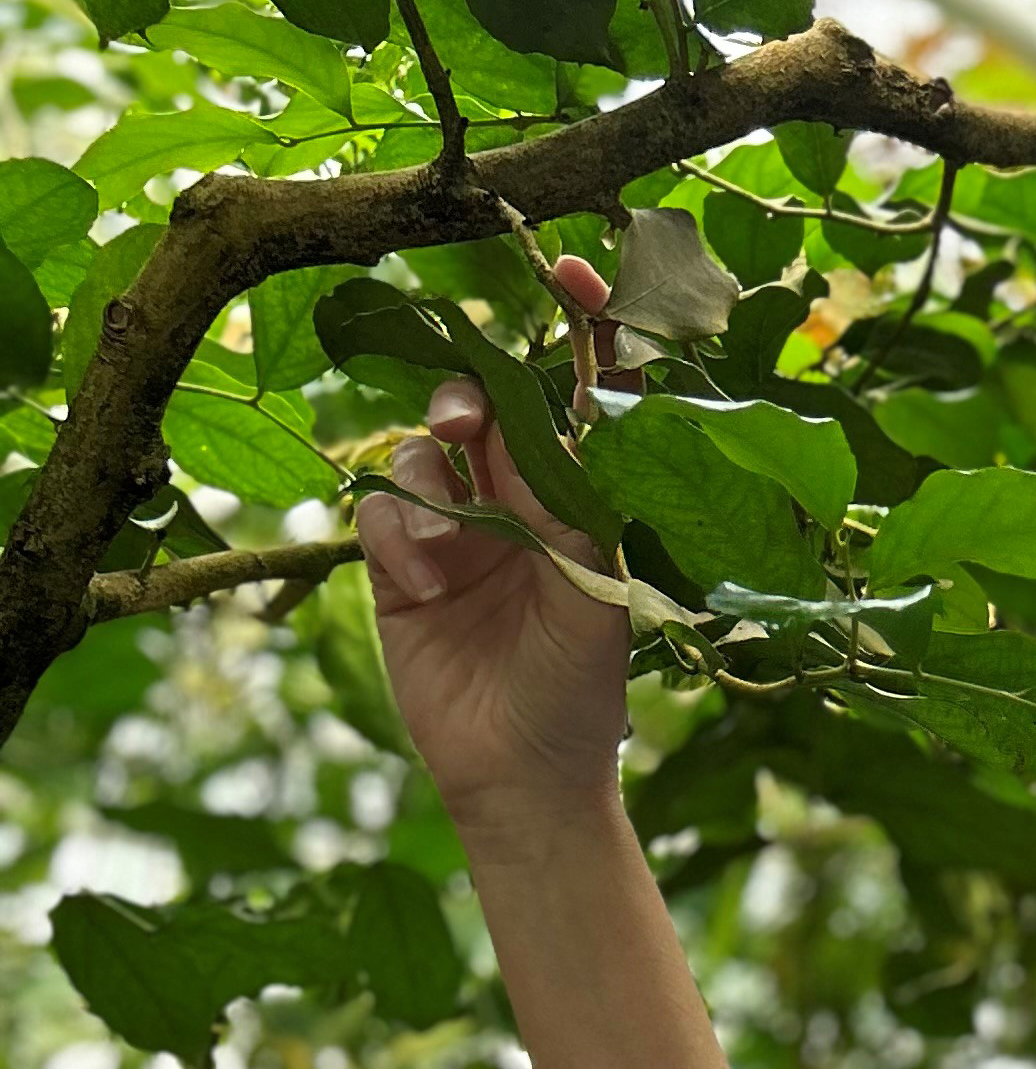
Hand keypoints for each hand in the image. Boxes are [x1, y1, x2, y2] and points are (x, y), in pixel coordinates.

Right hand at [356, 254, 629, 831]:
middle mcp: (516, 499)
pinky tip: (424, 584)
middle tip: (469, 423)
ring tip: (452, 548)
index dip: (578, 325)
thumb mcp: (595, 590)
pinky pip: (380, 510)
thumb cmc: (582, 687)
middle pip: (484, 403)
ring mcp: (454, 528)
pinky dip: (397, 535)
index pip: (578, 391)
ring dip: (431, 482)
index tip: (568, 267)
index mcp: (580, 497)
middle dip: (471, 396)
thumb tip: (552, 416)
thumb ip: (570, 504)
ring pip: (422, 450)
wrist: (524, 773)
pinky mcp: (399, 565)